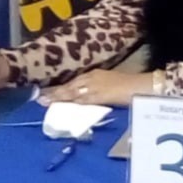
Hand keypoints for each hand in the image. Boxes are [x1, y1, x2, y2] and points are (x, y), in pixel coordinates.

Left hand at [38, 68, 153, 107]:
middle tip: (39, 98)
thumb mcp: (111, 86)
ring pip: (72, 92)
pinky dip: (70, 103)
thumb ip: (98, 92)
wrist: (142, 86)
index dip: (60, 88)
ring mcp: (95, 86)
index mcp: (95, 75)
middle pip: (69, 86)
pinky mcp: (99, 95)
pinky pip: (81, 100)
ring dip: (58, 98)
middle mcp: (92, 78)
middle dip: (54, 93)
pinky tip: (61, 107)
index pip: (73, 82)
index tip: (46, 93)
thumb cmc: (131, 87)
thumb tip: (87, 100)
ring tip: (44, 103)